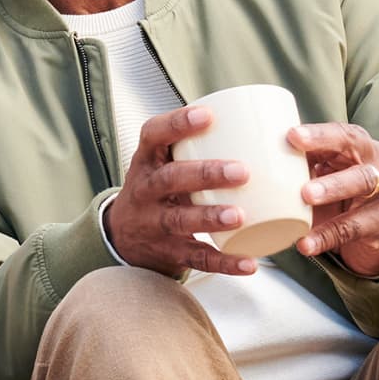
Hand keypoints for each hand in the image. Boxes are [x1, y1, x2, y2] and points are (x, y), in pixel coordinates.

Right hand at [104, 105, 258, 276]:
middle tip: (241, 171)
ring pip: (179, 220)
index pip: (153, 135)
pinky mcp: (167, 251)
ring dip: (210, 217)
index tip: (208, 116)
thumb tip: (255, 121)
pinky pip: (195, 258)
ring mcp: (153, 223)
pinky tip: (249, 263)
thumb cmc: (159, 188)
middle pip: (170, 179)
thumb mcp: (162, 163)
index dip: (177, 124)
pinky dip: (224, 262)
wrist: (123, 236)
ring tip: (240, 216)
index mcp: (146, 161)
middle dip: (205, 174)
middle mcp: (144, 190)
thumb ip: (195, 145)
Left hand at [287, 123, 378, 276]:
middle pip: (360, 166)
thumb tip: (255, 156)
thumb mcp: (324, 170)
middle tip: (303, 188)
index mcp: (360, 146)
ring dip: (332, 196)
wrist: (377, 225)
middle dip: (331, 176)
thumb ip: (301, 162)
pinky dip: (327, 236)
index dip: (319, 136)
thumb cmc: (341, 186)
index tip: (292, 136)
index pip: (343, 135)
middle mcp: (378, 166)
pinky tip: (306, 244)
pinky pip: (353, 229)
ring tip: (305, 203)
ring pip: (362, 192)